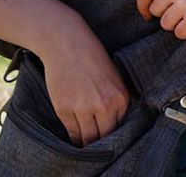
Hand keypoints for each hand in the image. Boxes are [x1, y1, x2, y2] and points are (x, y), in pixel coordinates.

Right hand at [40, 30, 130, 146]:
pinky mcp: (65, 109)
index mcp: (120, 97)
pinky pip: (71, 131)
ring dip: (86, 141)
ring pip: (87, 138)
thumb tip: (115, 124)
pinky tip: (74, 131)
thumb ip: (116, 101)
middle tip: (95, 141)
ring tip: (84, 139)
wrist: (67, 44)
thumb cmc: (92, 58)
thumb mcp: (114, 78)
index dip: (112, 134)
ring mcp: (83, 108)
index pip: (119, 128)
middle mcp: (104, 105)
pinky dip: (73, 134)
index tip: (107, 136)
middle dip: (99, 141)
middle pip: (104, 136)